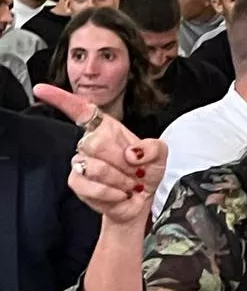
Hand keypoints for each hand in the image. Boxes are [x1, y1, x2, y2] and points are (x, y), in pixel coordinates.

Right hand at [35, 84, 166, 225]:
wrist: (141, 200)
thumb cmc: (145, 173)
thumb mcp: (159, 155)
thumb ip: (152, 147)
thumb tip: (131, 153)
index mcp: (107, 128)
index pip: (81, 109)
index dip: (61, 99)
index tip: (42, 89)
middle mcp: (90, 142)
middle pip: (95, 142)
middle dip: (122, 161)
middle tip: (135, 171)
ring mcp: (80, 162)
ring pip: (94, 167)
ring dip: (120, 179)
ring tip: (129, 183)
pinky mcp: (77, 182)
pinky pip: (90, 185)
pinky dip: (111, 192)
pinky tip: (120, 193)